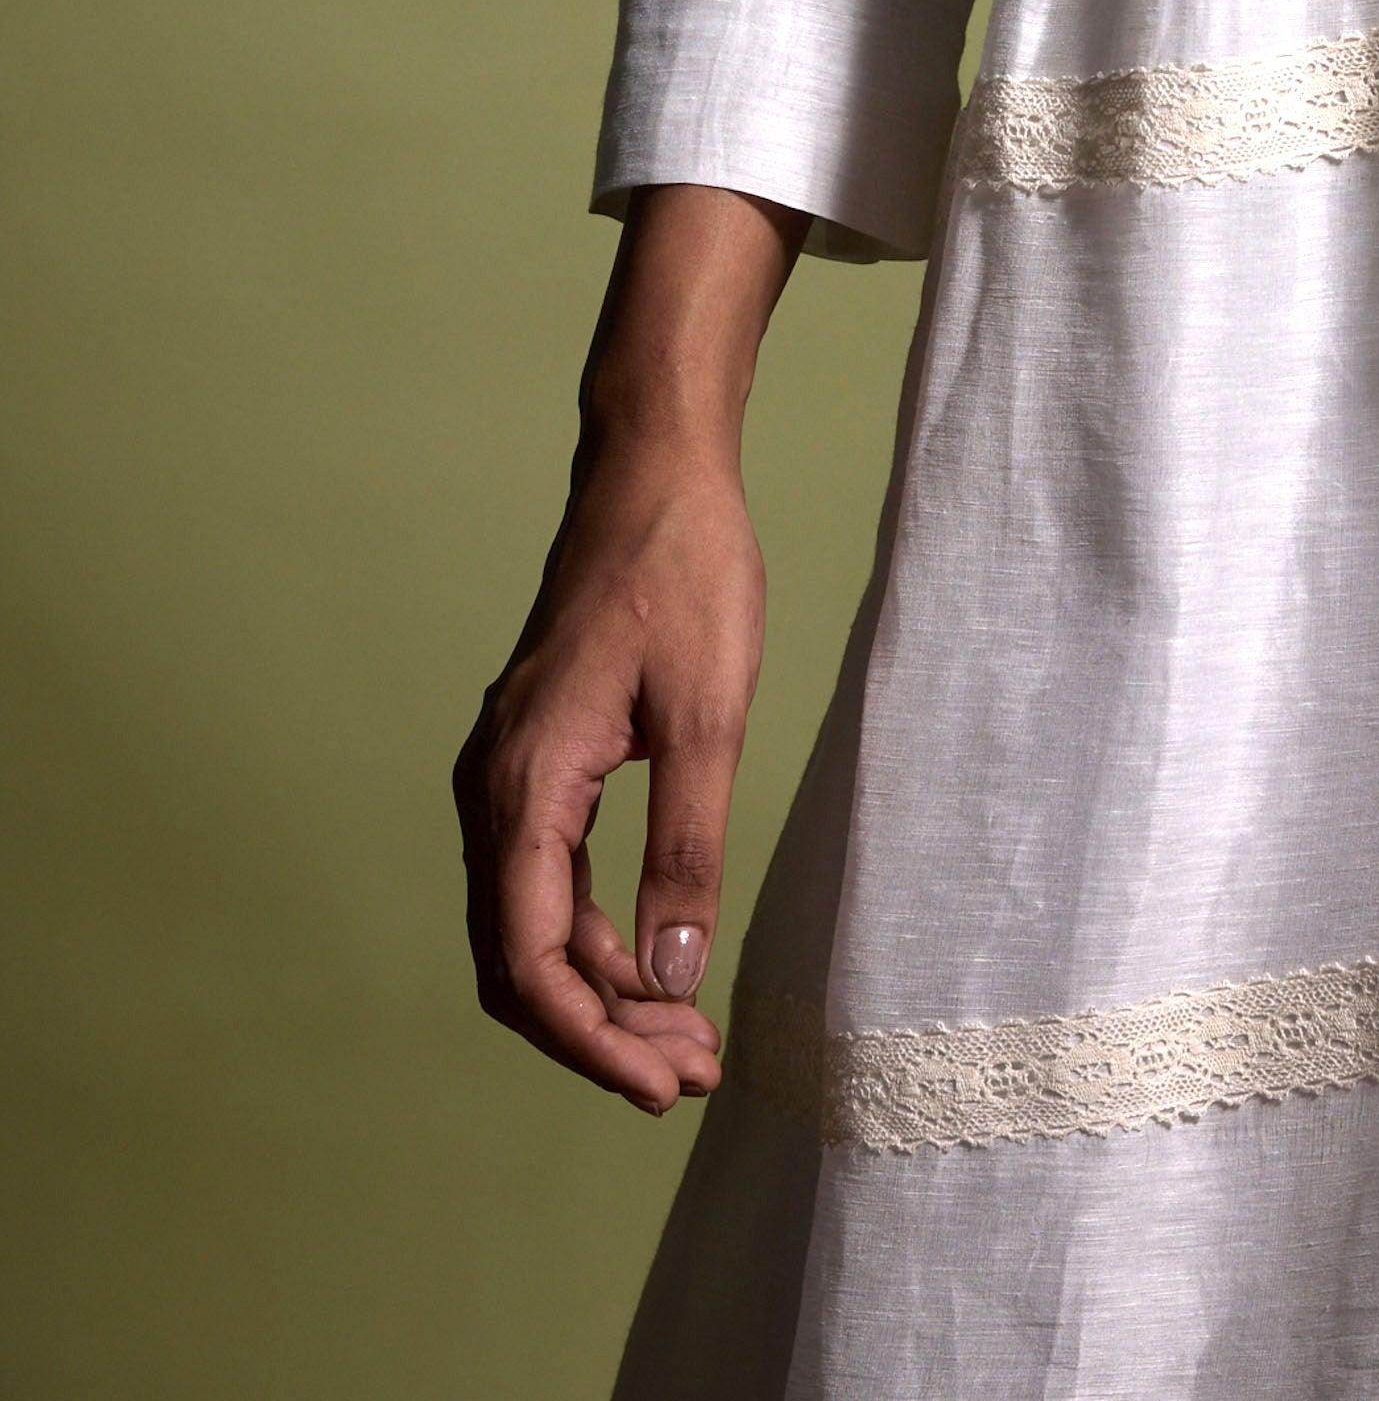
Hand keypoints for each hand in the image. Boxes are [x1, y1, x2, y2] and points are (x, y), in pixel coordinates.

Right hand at [456, 183, 799, 1108]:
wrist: (656, 470)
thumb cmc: (685, 572)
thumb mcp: (709, 712)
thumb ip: (686, 846)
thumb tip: (675, 974)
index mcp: (522, 784)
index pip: (528, 958)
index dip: (589, 1037)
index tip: (659, 1085)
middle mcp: (494, 790)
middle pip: (519, 958)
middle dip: (598, 1030)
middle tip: (687, 1077)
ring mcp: (509, 776)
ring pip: (532, 925)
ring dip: (602, 990)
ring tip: (688, 1038)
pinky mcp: (538, 763)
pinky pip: (548, 880)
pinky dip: (598, 933)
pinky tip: (660, 959)